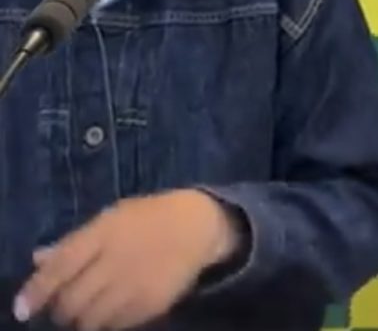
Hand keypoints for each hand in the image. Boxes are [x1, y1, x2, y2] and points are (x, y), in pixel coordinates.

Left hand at [14, 190, 241, 329]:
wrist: (198, 226)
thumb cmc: (148, 217)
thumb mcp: (112, 216)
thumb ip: (75, 241)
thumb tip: (39, 259)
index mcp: (104, 231)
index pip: (60, 266)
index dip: (36, 291)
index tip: (22, 309)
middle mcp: (116, 260)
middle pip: (71, 302)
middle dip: (61, 309)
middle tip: (66, 304)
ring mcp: (134, 285)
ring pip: (90, 321)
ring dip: (82, 319)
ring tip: (90, 307)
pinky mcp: (150, 305)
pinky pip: (115, 327)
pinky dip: (107, 323)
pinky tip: (114, 308)